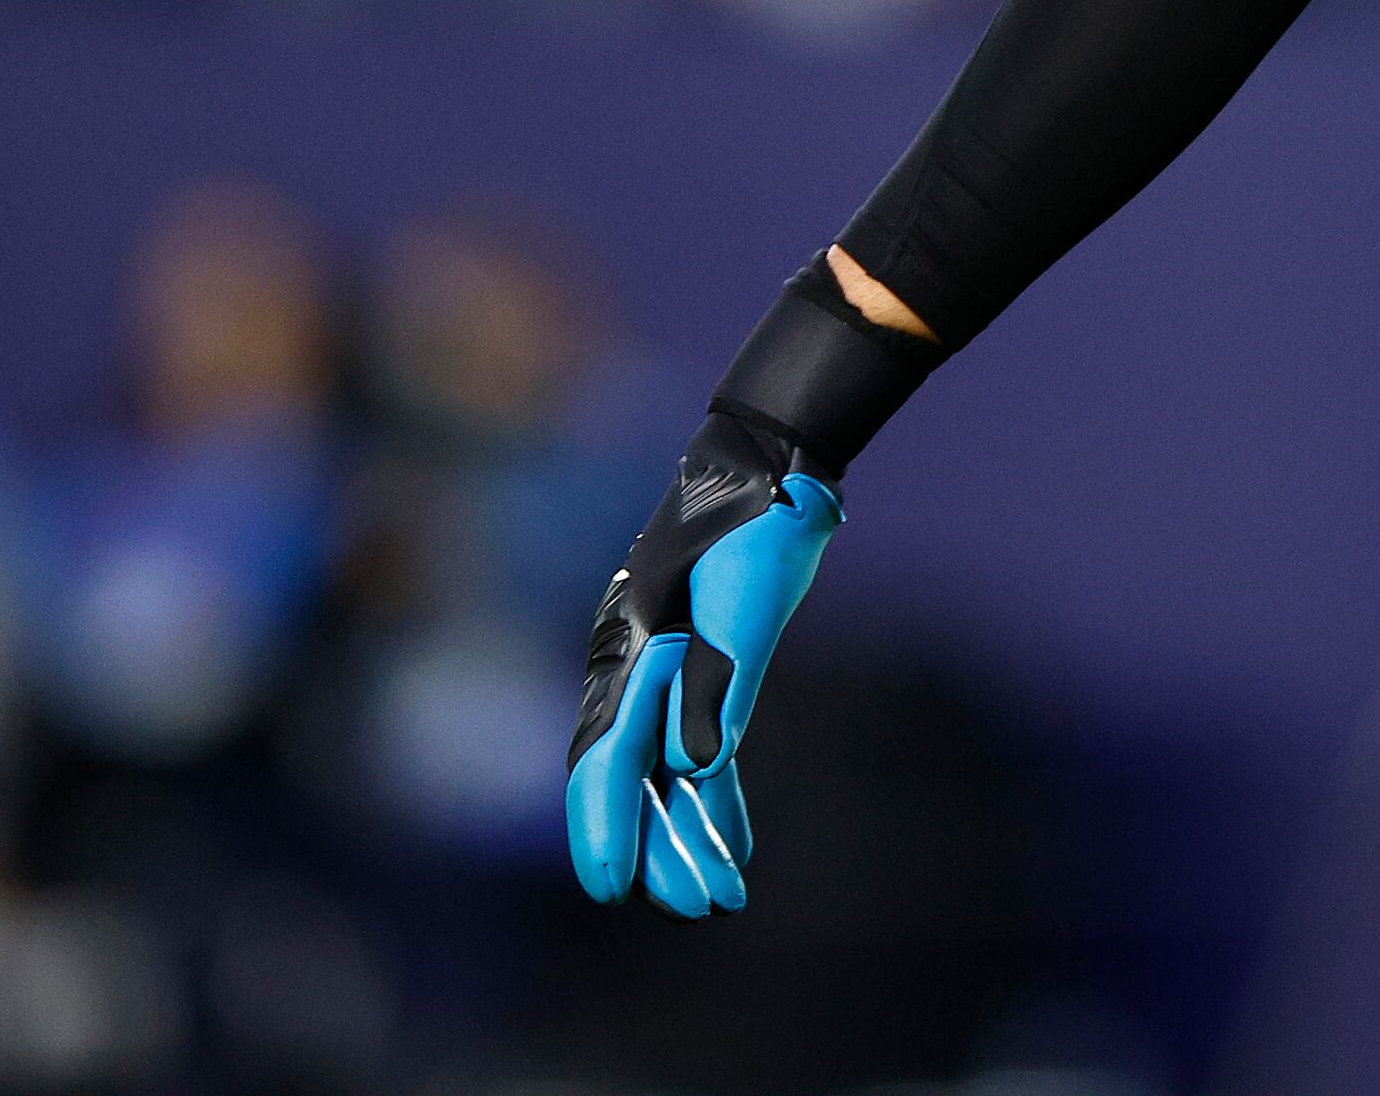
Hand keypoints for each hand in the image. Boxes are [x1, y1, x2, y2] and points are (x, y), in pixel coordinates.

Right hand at [563, 405, 837, 914]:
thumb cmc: (750, 527)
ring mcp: (665, 676)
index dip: (607, 827)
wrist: (772, 471)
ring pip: (668, 776)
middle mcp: (634, 672)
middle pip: (637, 781)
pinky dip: (716, 800)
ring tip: (723, 896)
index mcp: (628, 652)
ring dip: (692, 836)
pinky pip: (700, 752)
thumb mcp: (739, 599)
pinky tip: (734, 844)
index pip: (608, 759)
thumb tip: (699, 767)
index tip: (615, 890)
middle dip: (663, 851)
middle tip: (702, 908)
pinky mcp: (702, 674)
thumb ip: (716, 680)